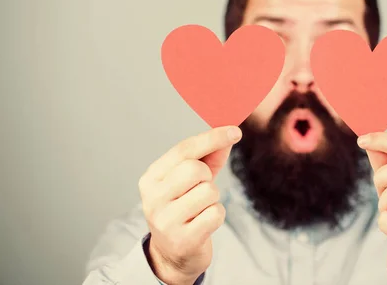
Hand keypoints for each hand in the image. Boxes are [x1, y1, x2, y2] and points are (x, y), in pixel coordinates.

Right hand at [138, 126, 241, 284]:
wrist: (173, 255)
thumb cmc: (184, 209)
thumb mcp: (192, 180)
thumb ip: (209, 156)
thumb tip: (229, 133)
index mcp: (151, 178)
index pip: (183, 150)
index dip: (212, 138)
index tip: (235, 131)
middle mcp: (153, 198)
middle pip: (194, 169)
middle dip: (207, 177)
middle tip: (200, 188)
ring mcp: (165, 220)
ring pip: (208, 192)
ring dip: (212, 199)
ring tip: (200, 209)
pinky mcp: (183, 239)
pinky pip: (215, 214)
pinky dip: (216, 216)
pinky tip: (204, 223)